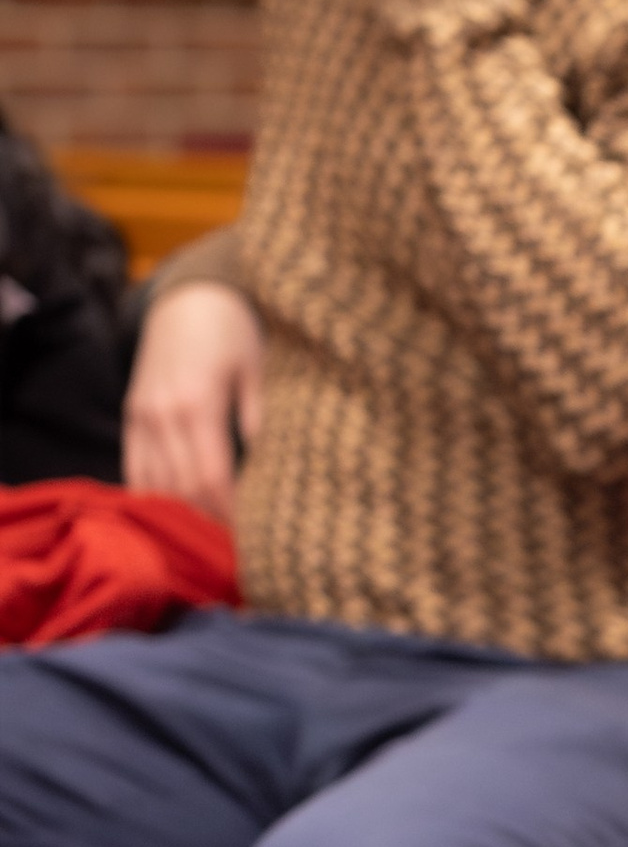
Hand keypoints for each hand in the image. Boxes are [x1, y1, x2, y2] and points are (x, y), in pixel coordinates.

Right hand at [122, 279, 263, 518]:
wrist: (188, 297)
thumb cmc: (234, 332)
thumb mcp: (258, 370)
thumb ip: (261, 419)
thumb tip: (276, 472)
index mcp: (197, 403)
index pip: (212, 478)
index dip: (231, 514)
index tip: (253, 538)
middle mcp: (162, 414)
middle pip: (182, 488)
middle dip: (209, 522)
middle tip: (237, 550)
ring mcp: (142, 416)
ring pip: (154, 484)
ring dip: (181, 515)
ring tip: (210, 539)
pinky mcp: (132, 416)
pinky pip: (136, 468)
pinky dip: (154, 496)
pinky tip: (177, 516)